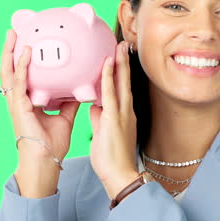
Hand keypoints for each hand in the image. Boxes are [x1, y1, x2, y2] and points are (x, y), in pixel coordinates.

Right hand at [0, 29, 79, 166]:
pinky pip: (19, 82)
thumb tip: (78, 89)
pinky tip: (25, 52)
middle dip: (9, 51)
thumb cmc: (52, 144)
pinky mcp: (19, 106)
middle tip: (13, 32)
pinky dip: (21, 66)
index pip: (22, 76)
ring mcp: (17, 103)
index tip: (25, 44)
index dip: (21, 61)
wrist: (46, 159)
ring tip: (12, 35)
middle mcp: (19, 100)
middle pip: (10, 70)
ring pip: (8, 72)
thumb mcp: (64, 117)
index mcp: (27, 102)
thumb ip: (69, 102)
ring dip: (9, 52)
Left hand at [89, 41, 140, 198]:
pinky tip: (107, 64)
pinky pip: (110, 93)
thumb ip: (99, 118)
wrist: (121, 176)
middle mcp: (126, 111)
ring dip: (120, 64)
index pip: (120, 89)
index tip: (118, 58)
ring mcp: (122, 114)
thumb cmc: (112, 160)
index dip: (119, 73)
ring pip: (120, 83)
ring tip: (118, 46)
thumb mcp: (103, 134)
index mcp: (123, 115)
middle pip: (124, 82)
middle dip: (123, 62)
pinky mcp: (115, 118)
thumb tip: (94, 107)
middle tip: (122, 44)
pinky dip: (108, 77)